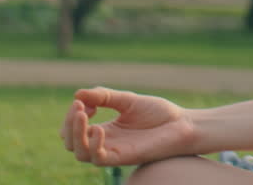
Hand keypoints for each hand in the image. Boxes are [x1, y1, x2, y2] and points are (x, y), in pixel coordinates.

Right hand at [60, 87, 195, 166]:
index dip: (71, 115)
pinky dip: (94, 145)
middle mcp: (105, 142)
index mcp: (105, 129)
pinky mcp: (124, 157)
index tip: (82, 100)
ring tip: (83, 114)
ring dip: (76, 134)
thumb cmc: (159, 114)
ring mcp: (114, 151)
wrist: (183, 124)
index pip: (73, 129)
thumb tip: (77, 93)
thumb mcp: (129, 100)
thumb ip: (105, 97)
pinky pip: (99, 159)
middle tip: (78, 107)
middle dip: (68, 124)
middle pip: (71, 142)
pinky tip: (100, 128)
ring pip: (80, 153)